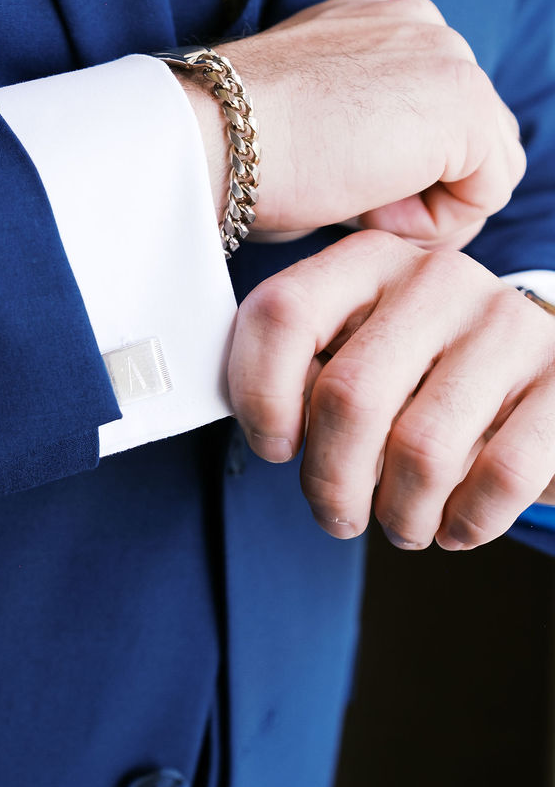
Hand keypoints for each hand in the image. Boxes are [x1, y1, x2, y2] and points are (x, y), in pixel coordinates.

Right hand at [179, 0, 524, 249]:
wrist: (210, 134)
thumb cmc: (233, 148)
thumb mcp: (308, 121)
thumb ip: (360, 125)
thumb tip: (396, 185)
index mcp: (376, 21)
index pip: (431, 112)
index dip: (394, 170)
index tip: (330, 177)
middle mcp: (419, 23)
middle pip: (470, 136)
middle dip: (419, 186)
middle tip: (342, 196)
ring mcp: (448, 56)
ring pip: (484, 166)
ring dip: (426, 205)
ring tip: (352, 200)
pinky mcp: (464, 103)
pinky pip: (487, 193)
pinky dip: (434, 224)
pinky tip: (368, 206)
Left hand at [229, 229, 554, 549]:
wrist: (542, 382)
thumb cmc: (426, 380)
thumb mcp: (362, 355)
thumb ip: (310, 372)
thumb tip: (273, 429)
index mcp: (371, 261)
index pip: (283, 315)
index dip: (260, 397)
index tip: (276, 448)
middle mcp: (439, 277)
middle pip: (348, 396)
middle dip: (331, 480)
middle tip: (338, 513)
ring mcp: (507, 323)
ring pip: (421, 448)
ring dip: (400, 512)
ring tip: (401, 522)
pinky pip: (501, 474)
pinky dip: (467, 520)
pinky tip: (455, 524)